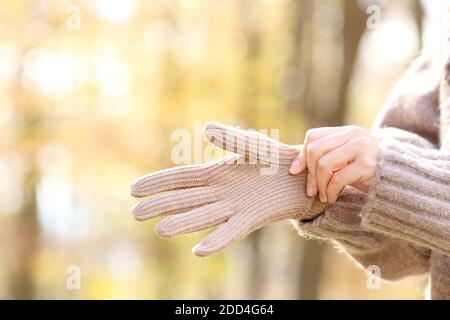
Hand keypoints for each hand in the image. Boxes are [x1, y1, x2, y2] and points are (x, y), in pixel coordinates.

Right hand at [130, 122, 326, 256]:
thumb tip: (206, 128)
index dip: (157, 183)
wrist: (301, 175)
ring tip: (160, 230)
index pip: (180, 179)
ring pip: (202, 216)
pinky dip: (217, 241)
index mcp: (215, 174)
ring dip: (182, 224)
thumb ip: (230, 138)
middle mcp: (219, 193)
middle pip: (183, 200)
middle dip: (160, 206)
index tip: (133, 189)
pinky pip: (231, 231)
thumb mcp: (251, 145)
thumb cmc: (274, 158)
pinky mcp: (252, 217)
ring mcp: (234, 207)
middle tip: (135, 214)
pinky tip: (199, 252)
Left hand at [289, 126, 378, 202]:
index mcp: (346, 131)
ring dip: (319, 185)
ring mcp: (362, 148)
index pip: (313, 136)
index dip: (301, 155)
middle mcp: (354, 135)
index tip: (296, 173)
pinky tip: (332, 198)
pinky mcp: (368, 164)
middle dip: (309, 174)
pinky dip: (330, 191)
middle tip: (311, 191)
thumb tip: (293, 167)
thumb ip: (325, 157)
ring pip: (324, 164)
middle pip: (315, 150)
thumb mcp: (344, 160)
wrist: (401, 181)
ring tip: (323, 196)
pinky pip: (338, 178)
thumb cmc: (367, 172)